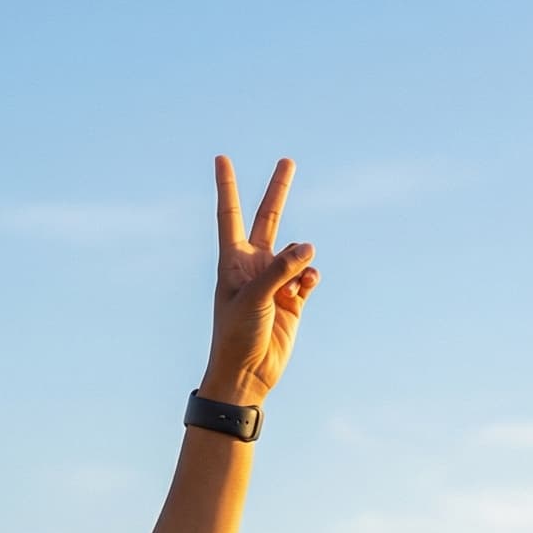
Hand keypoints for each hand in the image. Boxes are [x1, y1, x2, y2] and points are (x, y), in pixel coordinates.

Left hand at [200, 155, 318, 403]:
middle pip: (268, 218)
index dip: (227, 186)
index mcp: (233, 261)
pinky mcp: (294, 299)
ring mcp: (275, 281)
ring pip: (298, 253)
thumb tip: (308, 247)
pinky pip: (308, 276)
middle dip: (278, 190)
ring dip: (301, 261)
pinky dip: (310, 278)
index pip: (229, 214)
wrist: (247, 374)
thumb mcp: (254, 298)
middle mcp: (254, 265)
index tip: (221, 158)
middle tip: (288, 160)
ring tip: (294, 283)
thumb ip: (280, 269)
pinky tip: (305, 288)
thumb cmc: (236, 336)